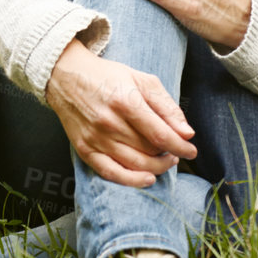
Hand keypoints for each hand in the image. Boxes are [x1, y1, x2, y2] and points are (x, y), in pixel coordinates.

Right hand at [46, 40, 196, 187]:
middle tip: (175, 151)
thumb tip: (187, 133)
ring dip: (156, 167)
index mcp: (125, 101)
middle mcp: (109, 122)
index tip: (192, 151)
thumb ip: (166, 106)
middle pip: (149, 150)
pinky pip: (111, 173)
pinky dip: (131, 180)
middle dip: (169, 155)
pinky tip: (147, 179)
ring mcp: (95, 138)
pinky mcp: (84, 149)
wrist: (65, 77)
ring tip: (165, 161)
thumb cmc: (107, 77)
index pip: (160, 134)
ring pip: (134, 164)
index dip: (180, 147)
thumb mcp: (141, 80)